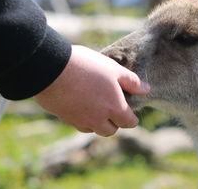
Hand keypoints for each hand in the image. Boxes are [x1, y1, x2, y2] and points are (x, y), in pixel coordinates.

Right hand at [35, 45, 149, 136]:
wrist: (52, 68)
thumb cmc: (86, 66)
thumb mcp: (113, 69)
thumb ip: (131, 81)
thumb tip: (146, 90)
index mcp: (114, 108)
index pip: (129, 122)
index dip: (132, 118)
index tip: (130, 113)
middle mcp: (98, 119)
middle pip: (111, 130)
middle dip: (115, 122)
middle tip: (113, 107)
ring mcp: (80, 121)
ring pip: (94, 129)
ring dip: (98, 122)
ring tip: (96, 106)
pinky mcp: (65, 118)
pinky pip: (79, 124)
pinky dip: (83, 119)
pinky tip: (81, 105)